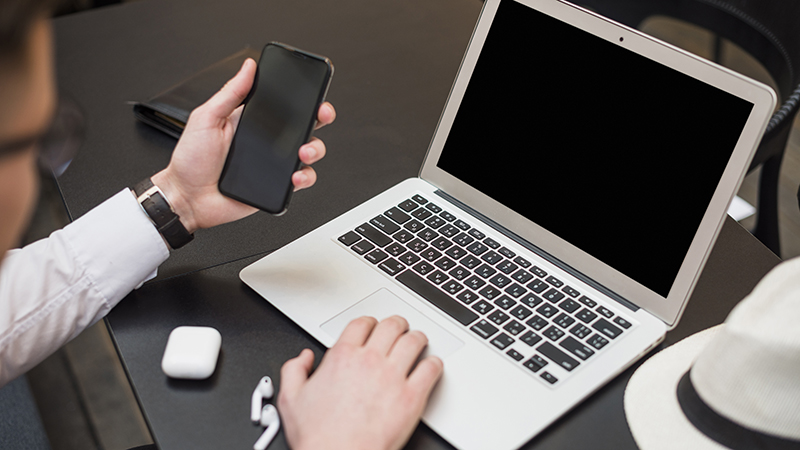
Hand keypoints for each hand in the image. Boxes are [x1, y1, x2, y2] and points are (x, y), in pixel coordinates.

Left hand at [150, 58, 335, 232]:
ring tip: (303, 152)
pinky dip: (305, 177)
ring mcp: (274, 164)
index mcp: (251, 120)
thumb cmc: (190, 161)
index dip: (303, 96)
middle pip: (305, 125)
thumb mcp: (206, 118)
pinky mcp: (277, 186)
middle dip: (320, 117)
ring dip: (314, 148)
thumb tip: (248, 67)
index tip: (313, 91)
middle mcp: (267, 141)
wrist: (188, 198)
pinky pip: (302, 179)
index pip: (284, 104)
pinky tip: (294, 175)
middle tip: (320, 115)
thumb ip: (230, 92)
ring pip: (309, 152)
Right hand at [278, 316, 443, 449]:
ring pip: (414, 341)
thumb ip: (294, 370)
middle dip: (397, 324)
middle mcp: (369, 361)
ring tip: (419, 342)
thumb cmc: (318, 436)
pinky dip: (434, 364)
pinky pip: (430, 369)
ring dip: (418, 338)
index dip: (369, 322)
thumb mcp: (290, 399)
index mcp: (342, 357)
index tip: (373, 326)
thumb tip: (303, 358)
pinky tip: (431, 366)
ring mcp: (392, 377)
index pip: (362, 323)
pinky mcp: (412, 397)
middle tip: (400, 328)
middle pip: (391, 326)